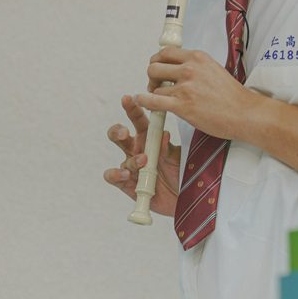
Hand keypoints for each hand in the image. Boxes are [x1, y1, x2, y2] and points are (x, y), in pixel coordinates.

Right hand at [103, 94, 181, 216]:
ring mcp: (131, 167)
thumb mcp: (179, 157)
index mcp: (149, 138)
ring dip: (133, 159)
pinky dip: (117, 174)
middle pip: (119, 135)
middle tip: (125, 132)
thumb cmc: (181, 173)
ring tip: (143, 160)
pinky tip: (126, 174)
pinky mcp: (127, 184)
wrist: (184, 199)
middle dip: (118, 131)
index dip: (132, 108)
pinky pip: (113, 176)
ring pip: (121, 157)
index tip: (128, 99)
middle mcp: (137, 150)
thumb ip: (169, 147)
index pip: (138, 120)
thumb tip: (163, 133)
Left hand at [136, 47, 263, 141]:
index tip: (158, 67)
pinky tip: (144, 102)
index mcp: (198, 57)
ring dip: (153, 92)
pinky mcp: (182, 105)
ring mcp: (185, 87)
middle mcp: (190, 69)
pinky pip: (153, 100)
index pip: (166, 52)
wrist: (244, 113)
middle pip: (154, 66)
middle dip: (152, 76)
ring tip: (160, 98)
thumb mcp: (213, 70)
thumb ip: (195, 67)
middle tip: (156, 84)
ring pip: (154, 85)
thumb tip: (178, 69)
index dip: (158, 60)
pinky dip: (145, 101)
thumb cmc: (232, 96)